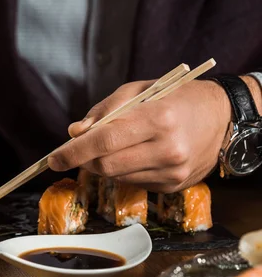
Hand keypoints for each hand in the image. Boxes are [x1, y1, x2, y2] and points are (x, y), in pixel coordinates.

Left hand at [47, 79, 231, 192]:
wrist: (223, 117)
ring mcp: (173, 171)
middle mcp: (168, 149)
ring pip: (116, 177)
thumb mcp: (139, 90)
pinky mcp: (174, 186)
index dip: (74, 152)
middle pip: (106, 165)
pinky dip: (121, 171)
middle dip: (83, 160)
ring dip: (101, 165)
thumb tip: (74, 133)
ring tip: (110, 147)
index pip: (104, 141)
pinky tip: (132, 155)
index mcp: (158, 118)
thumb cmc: (176, 98)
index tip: (53, 159)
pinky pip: (132, 183)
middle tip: (75, 151)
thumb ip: (103, 111)